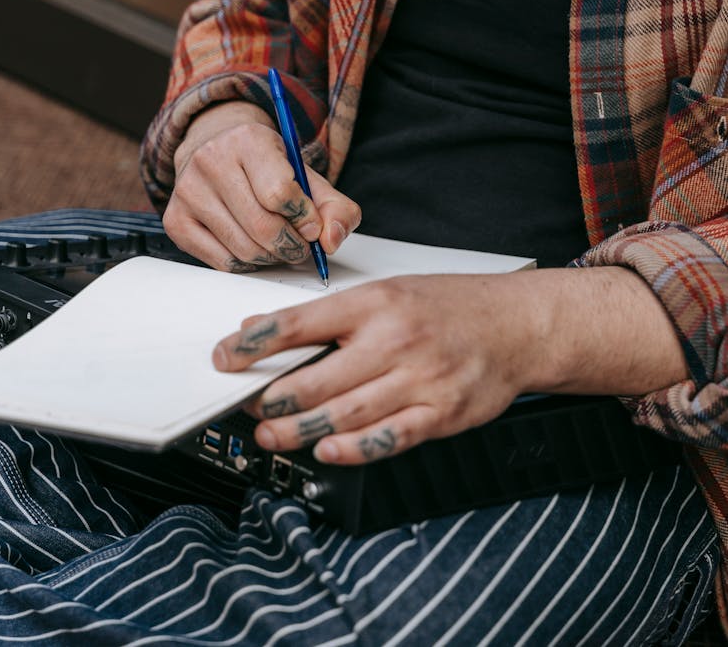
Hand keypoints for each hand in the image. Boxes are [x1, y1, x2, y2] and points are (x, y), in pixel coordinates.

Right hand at [163, 101, 360, 270]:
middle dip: (292, 246)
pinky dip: (246, 265)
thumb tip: (332, 240)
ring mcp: (188, 191)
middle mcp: (211, 160)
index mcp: (249, 140)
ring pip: (244, 249)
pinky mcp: (176, 220)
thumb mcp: (306, 176)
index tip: (310, 224)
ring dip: (271, 257)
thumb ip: (335, 207)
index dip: (304, 218)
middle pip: (263, 227)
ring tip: (278, 245)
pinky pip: (222, 262)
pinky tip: (253, 247)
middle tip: (299, 245)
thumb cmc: (267, 168)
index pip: (280, 193)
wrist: (219, 153)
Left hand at [212, 264, 690, 465]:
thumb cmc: (448, 306)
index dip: (254, 343)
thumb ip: (332, 315)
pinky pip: (388, 439)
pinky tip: (326, 450)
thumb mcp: (389, 292)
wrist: (517, 324)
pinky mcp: (442, 413)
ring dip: (297, 430)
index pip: (301, 322)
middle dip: (270, 399)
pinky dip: (352, 450)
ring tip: (269, 435)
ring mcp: (420, 378)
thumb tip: (268, 328)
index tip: (225, 357)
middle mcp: (396, 338)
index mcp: (377, 301)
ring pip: (344, 414)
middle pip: (315, 378)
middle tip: (245, 408)